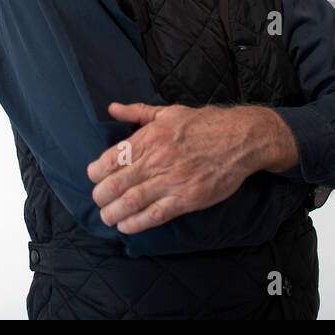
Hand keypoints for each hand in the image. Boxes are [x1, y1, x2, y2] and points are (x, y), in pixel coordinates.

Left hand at [86, 102, 267, 234]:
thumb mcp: (168, 111)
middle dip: (101, 196)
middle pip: (116, 184)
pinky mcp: (187, 198)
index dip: (96, 172)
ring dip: (113, 213)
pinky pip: (155, 215)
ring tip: (108, 217)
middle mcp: (157, 159)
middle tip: (99, 201)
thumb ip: (137, 112)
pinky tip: (126, 226)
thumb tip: (112, 108)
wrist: (240, 138)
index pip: (110, 159)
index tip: (94, 177)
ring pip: (132, 202)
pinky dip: (136, 223)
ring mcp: (172, 181)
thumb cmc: (204, 123)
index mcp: (150, 137)